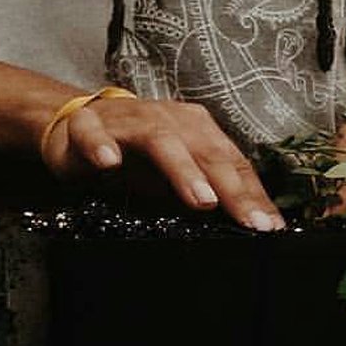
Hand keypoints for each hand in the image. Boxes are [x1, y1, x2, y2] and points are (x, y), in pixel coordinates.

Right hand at [41, 97, 285, 230]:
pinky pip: (95, 134)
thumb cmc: (136, 155)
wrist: (78, 127)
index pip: (232, 162)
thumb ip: (205, 193)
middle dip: (230, 188)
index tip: (268, 226)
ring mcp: (130, 119)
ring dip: (183, 170)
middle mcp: (170, 119)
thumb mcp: (177, 176)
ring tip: (202, 200)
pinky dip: (103, 146)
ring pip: (161, 141)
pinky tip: (110, 163)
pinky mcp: (89, 124)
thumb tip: (241, 225)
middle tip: (248, 220)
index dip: (252, 194)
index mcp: (197, 129)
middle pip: (206, 151)